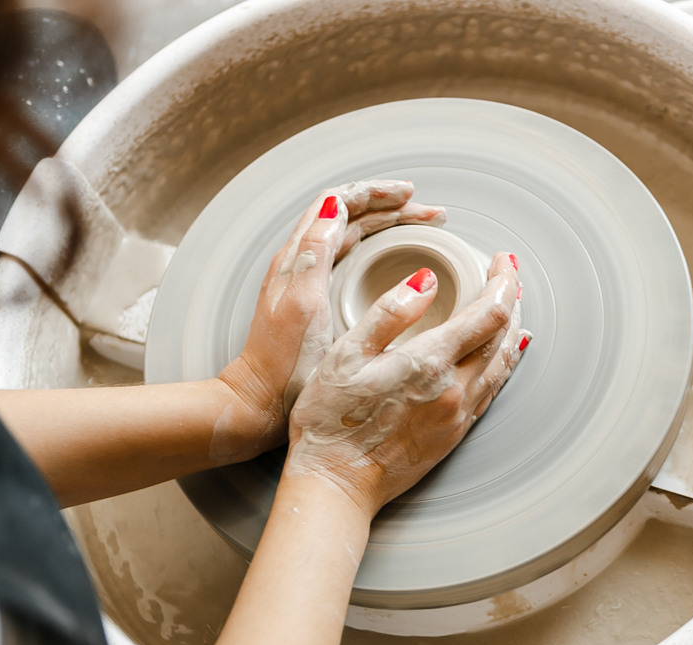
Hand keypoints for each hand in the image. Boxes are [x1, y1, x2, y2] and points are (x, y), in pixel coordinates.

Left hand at [216, 181, 445, 457]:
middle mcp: (303, 264)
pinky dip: (381, 253)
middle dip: (392, 209)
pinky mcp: (319, 305)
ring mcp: (311, 284)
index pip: (340, 204)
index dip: (377, 194)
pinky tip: (397, 267)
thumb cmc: (283, 363)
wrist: (261, 401)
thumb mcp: (303, 303)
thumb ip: (316, 253)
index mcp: (300, 259)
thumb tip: (336, 205)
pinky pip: (354, 263)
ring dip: (390, 228)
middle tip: (431, 214)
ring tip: (421, 229)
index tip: (411, 198)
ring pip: (355, 239)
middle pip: (352, 218)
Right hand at [286, 252, 529, 515]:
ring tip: (511, 306)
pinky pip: (492, 389)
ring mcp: (458, 415)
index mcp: (430, 363)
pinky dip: (504, 363)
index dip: (503, 281)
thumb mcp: (347, 354)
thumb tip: (427, 280)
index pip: (489, 313)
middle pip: (504, 336)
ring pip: (503, 364)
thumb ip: (390, 313)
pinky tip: (503, 354)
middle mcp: (455, 390)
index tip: (502, 261)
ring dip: (512, 330)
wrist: (337, 485)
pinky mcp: (455, 434)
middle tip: (507, 275)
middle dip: (511, 299)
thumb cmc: (331, 422)